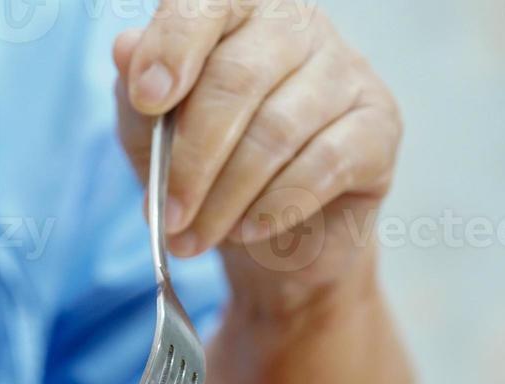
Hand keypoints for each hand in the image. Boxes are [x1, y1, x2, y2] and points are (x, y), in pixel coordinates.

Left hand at [113, 1, 400, 300]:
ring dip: (225, 198)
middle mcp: (299, 27)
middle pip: (238, 79)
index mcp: (239, 11)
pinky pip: (324, 164)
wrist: (270, 235)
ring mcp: (347, 72)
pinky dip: (275, 206)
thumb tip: (125, 47)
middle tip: (168, 215)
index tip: (147, 100)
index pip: (208, 5)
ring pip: (276, 131)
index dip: (173, 48)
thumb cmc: (204, 167)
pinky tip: (247, 230)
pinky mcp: (379, 126)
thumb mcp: (149, 132)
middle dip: (192, 159)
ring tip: (194, 239)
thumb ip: (135, 89)